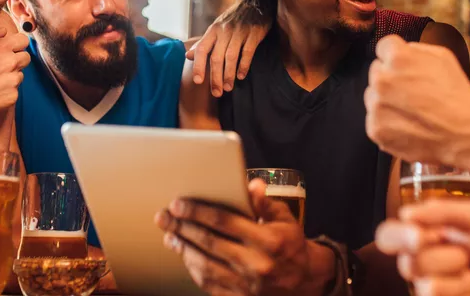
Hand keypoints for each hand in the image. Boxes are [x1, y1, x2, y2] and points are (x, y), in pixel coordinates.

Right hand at [0, 26, 29, 125]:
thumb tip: (4, 31)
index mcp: (1, 47)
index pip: (23, 40)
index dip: (16, 45)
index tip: (8, 50)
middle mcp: (10, 62)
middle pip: (25, 58)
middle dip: (15, 61)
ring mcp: (13, 80)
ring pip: (19, 75)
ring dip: (10, 76)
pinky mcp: (12, 96)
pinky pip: (15, 91)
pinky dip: (6, 91)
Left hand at [155, 179, 334, 295]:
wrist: (305, 282)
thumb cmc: (291, 244)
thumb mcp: (285, 219)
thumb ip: (265, 203)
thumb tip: (252, 184)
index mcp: (267, 240)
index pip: (225, 222)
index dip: (198, 212)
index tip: (179, 204)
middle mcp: (255, 264)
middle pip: (209, 242)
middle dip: (182, 228)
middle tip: (164, 217)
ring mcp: (246, 285)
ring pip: (205, 265)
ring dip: (184, 249)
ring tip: (170, 236)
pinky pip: (210, 285)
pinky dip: (194, 270)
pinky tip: (186, 256)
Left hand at [187, 1, 270, 96]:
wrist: (255, 2)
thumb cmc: (233, 19)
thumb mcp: (216, 28)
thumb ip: (203, 43)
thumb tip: (188, 56)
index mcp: (213, 31)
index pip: (202, 49)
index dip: (198, 66)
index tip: (198, 81)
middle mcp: (224, 31)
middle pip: (216, 57)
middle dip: (215, 77)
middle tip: (217, 93)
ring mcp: (239, 32)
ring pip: (231, 56)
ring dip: (229, 75)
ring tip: (228, 88)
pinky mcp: (254, 33)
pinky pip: (248, 52)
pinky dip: (244, 65)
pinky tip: (241, 76)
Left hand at [365, 34, 469, 166]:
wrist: (464, 134)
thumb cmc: (456, 96)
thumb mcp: (443, 57)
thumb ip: (415, 48)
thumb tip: (403, 49)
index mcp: (398, 58)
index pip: (383, 47)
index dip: (395, 56)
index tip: (402, 66)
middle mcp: (382, 80)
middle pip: (376, 72)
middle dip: (390, 78)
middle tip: (411, 91)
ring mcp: (377, 106)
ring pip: (373, 96)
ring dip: (386, 101)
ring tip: (411, 110)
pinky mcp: (376, 128)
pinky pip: (374, 120)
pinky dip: (387, 123)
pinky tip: (407, 124)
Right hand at [376, 200, 469, 294]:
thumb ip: (441, 211)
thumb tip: (406, 214)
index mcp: (421, 235)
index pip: (387, 236)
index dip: (400, 237)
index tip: (426, 235)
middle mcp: (420, 263)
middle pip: (408, 264)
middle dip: (442, 257)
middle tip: (465, 254)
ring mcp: (429, 288)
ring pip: (426, 285)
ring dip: (457, 276)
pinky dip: (460, 290)